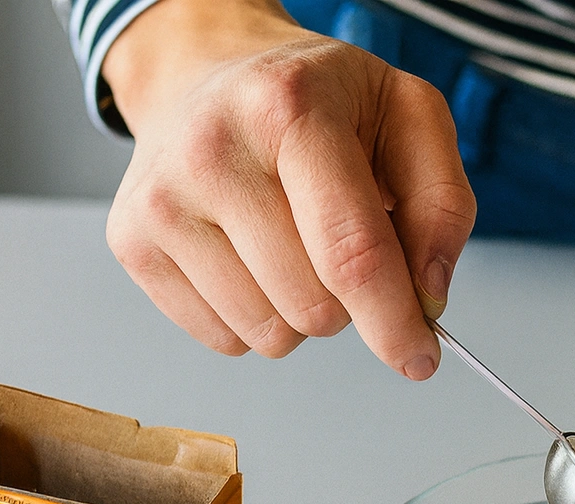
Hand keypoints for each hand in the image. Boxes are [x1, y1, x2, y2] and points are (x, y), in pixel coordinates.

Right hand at [102, 0, 474, 378]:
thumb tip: (427, 296)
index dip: (393, 322)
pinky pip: (225, 339)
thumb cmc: (320, 102)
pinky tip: (253, 257)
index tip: (419, 359)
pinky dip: (256, 317)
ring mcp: (162, 200)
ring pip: (268, 332)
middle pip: (312, 305)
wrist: (211, 73)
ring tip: (294, 244)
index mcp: (290, 109)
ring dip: (302, 313)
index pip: (351, 251)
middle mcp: (212, 150)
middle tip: (343, 247)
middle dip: (350, 303)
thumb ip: (443, 206)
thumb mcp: (410, 117)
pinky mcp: (132, 242)